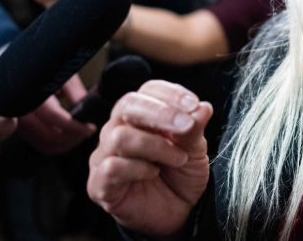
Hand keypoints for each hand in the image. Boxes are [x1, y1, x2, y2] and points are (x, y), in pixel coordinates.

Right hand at [17, 75, 95, 154]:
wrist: (19, 70)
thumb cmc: (42, 66)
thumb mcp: (61, 74)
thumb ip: (74, 92)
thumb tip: (87, 109)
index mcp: (31, 94)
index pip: (55, 118)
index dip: (76, 127)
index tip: (90, 128)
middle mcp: (21, 111)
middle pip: (49, 136)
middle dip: (73, 138)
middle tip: (88, 132)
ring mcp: (18, 122)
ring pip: (44, 144)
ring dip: (66, 144)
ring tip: (80, 135)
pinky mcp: (20, 128)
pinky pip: (39, 143)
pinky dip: (55, 145)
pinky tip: (68, 137)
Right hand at [88, 80, 212, 235]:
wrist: (178, 212)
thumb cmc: (181, 174)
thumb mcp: (195, 150)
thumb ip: (194, 128)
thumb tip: (203, 107)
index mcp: (142, 114)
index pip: (148, 90)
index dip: (171, 94)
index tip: (194, 105)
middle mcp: (118, 129)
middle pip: (128, 105)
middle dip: (160, 113)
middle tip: (186, 126)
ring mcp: (105, 156)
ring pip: (119, 136)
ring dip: (155, 146)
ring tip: (179, 158)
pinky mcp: (99, 183)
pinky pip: (111, 167)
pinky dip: (138, 169)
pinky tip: (154, 173)